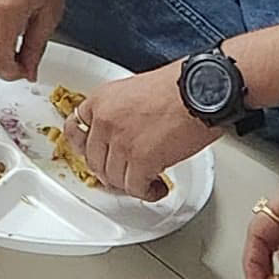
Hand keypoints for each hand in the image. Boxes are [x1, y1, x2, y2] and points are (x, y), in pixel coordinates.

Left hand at [74, 62, 219, 201]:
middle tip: (126, 174)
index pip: (76, 129)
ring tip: (146, 182)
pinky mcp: (140, 161)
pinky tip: (157, 188)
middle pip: (94, 160)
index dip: (88, 147)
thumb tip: (122, 134)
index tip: (98, 155)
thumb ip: (120, 111)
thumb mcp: (135, 90)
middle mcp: (105, 121)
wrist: (202, 90)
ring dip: (130, 184)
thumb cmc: (180, 85)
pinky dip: (147, 192)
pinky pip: (135, 188)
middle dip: (110, 171)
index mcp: (102, 100)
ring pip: (113, 178)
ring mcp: (120, 142)